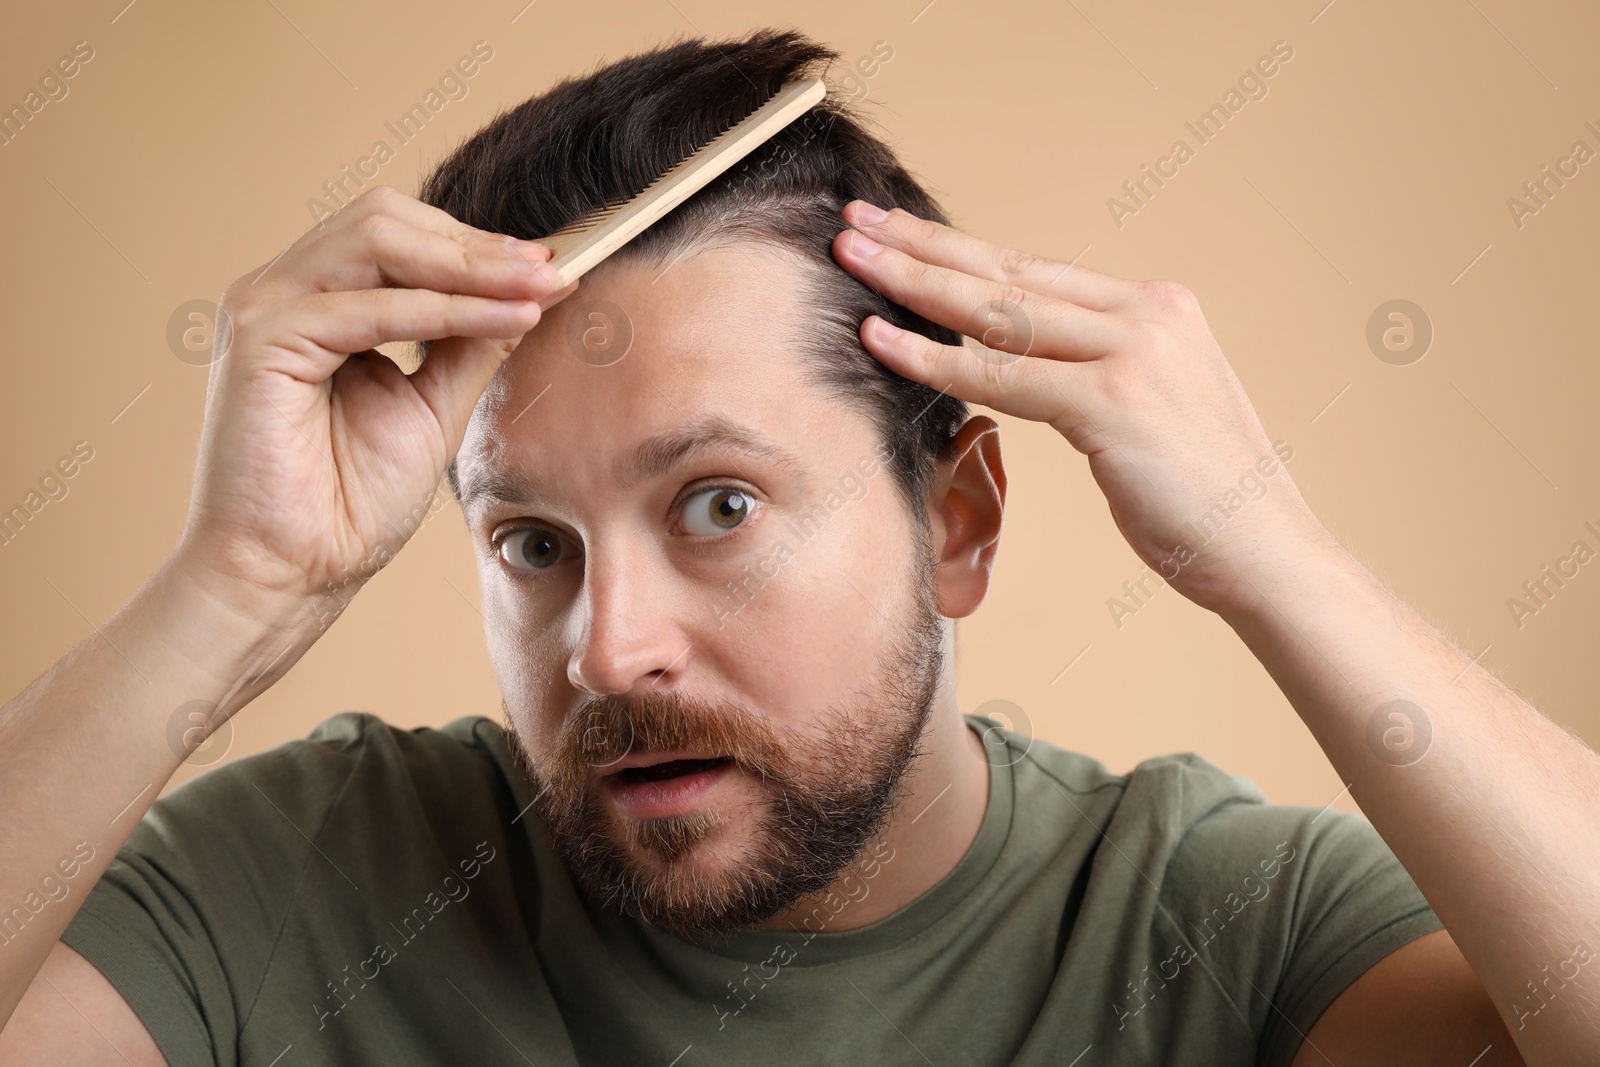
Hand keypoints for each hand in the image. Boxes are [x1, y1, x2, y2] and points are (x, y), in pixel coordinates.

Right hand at [177, 185, 575, 624]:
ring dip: (469, 265)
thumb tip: (532, 292)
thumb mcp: (433, 406)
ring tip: (539, 288)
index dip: (478, 245)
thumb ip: (470, 344)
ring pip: (377, 242)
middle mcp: (284, 290)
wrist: (292, 573)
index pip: (401, 235)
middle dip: (478, 245)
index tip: (555, 267)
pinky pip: (367, 306)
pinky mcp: (259, 339)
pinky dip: (443, 310)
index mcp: (318, 299)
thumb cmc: (349, 503)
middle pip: (386, 219)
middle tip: (552, 271)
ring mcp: (264, 307)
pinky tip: (505, 318)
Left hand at [832, 201, 1340, 615]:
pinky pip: (1002, 375)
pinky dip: (934, 357)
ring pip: (998, 310)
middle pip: (1009, 271)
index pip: (1035, 271)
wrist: (1267, 554)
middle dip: (923, 243)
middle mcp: (1148, 314)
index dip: (961, 248)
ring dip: (914, 282)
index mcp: (1159, 309)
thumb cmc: (1202, 501)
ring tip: (850, 258)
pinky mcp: (1115, 401)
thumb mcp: (1153, 412)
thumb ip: (1099, 374)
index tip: (901, 229)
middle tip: (855, 221)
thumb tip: (1028, 365)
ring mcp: (1134, 353)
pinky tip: (880, 340)